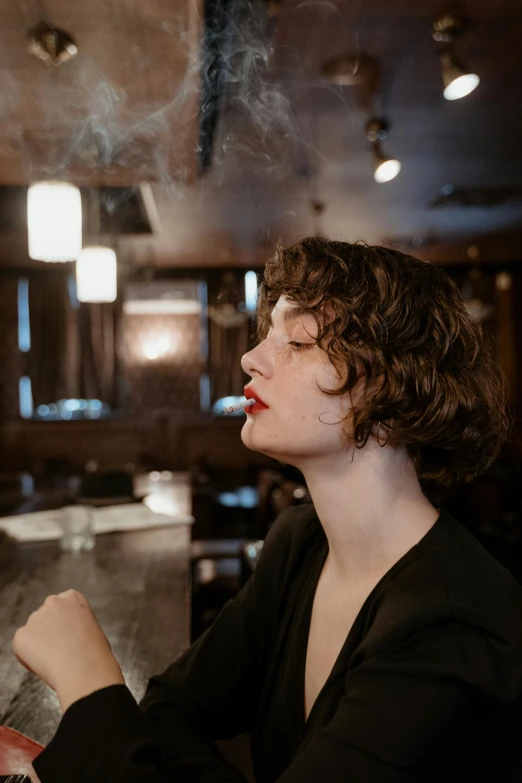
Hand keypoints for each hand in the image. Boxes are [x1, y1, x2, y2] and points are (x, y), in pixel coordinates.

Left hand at [13, 589, 124, 711]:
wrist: (85, 669)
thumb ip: (75, 623)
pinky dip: (28, 657)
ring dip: (39, 643)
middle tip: (59, 649)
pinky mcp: (21, 635)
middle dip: (49, 630)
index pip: (61, 607)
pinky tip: (44, 665)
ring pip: (33, 632)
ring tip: (55, 660)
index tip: (68, 636)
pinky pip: (21, 647)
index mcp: (72, 597)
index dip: (64, 624)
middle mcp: (52, 602)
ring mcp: (35, 617)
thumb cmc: (95, 653)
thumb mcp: (91, 627)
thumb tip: (64, 636)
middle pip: (45, 617)